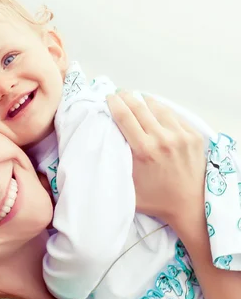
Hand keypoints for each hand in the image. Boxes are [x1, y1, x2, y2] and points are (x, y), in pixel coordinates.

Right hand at [107, 92, 205, 238]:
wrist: (188, 205)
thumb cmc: (156, 200)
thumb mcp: (129, 188)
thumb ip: (118, 167)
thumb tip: (104, 148)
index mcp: (144, 151)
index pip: (125, 117)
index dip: (115, 104)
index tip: (109, 97)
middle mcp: (163, 139)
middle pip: (140, 108)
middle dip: (127, 97)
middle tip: (120, 93)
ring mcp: (181, 136)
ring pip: (159, 108)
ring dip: (146, 101)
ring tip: (138, 98)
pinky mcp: (193, 136)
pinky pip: (175, 116)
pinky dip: (163, 111)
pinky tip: (156, 110)